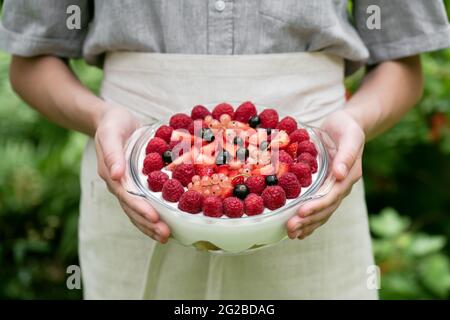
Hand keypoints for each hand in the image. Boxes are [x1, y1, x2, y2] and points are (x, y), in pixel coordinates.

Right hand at [94, 106, 170, 242]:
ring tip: (167, 236)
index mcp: (112, 174)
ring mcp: (126, 186)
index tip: (154, 218)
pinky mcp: (136, 184)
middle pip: (132, 209)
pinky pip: (144, 203)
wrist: (112, 120)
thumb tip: (116, 175)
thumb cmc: (112, 124)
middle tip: (166, 234)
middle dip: (148, 224)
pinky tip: (167, 224)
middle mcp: (119, 184)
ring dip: (150, 225)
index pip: (126, 196)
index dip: (140, 208)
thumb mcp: (110, 132)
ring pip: (137, 211)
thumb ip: (112, 153)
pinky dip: (153, 215)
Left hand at [286, 109, 364, 238]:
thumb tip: (340, 174)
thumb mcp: (350, 136)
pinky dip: (310, 220)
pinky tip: (299, 230)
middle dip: (308, 220)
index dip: (317, 205)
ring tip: (291, 234)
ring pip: (322, 212)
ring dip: (307, 224)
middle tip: (290, 229)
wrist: (347, 125)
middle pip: (326, 209)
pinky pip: (319, 207)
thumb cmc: (347, 128)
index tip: (301, 212)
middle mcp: (342, 186)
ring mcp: (334, 189)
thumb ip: (346, 154)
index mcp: (349, 175)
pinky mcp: (326, 187)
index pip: (332, 195)